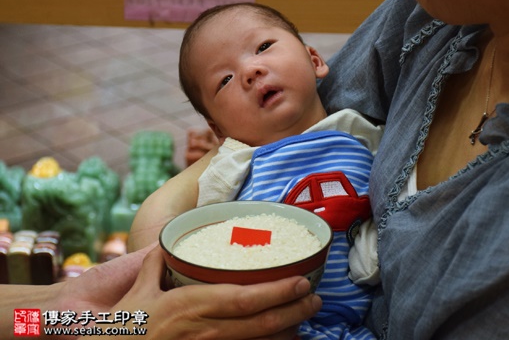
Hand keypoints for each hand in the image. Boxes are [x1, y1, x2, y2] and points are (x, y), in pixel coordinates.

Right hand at [95, 246, 321, 339]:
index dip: (277, 292)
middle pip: (259, 322)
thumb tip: (167, 243)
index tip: (300, 281)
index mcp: (191, 304)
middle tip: (315, 299)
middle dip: (293, 310)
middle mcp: (205, 329)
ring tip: (306, 318)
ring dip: (286, 331)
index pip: (244, 299)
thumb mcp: (140, 290)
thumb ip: (157, 263)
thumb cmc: (128, 325)